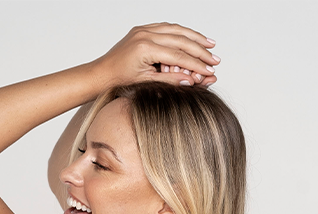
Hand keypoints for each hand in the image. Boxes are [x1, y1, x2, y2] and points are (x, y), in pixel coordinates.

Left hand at [94, 23, 219, 88]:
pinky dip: (181, 32)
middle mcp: (145, 34)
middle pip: (181, 40)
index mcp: (146, 49)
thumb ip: (169, 81)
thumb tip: (191, 81)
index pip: (178, 56)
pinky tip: (192, 37)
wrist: (102, 72)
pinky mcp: (142, 29)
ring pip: (176, 29)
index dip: (196, 65)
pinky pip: (166, 27)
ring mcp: (144, 29)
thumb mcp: (147, 83)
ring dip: (195, 37)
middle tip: (215, 59)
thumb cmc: (121, 80)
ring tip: (210, 45)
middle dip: (200, 50)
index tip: (210, 71)